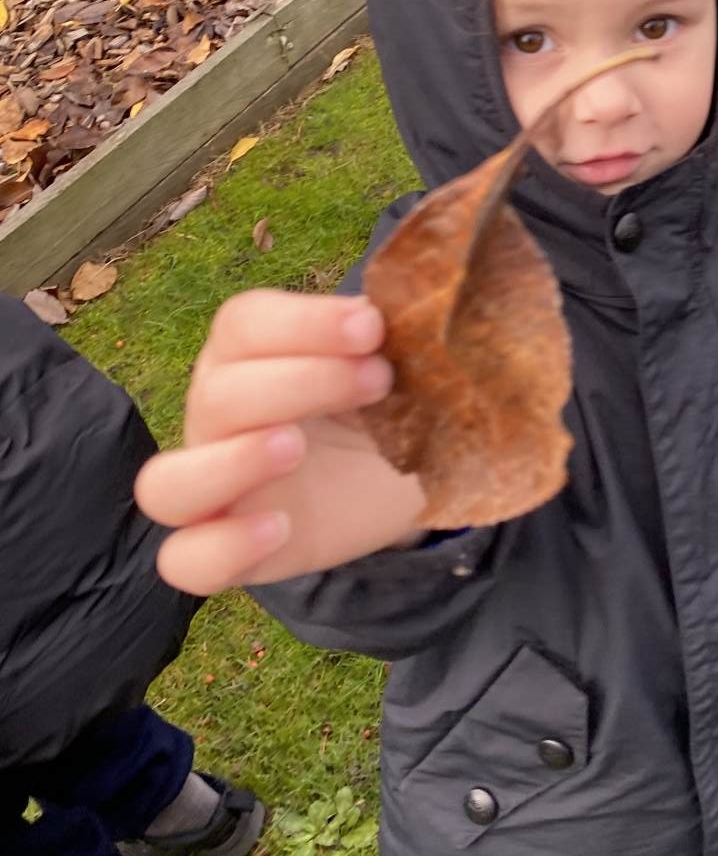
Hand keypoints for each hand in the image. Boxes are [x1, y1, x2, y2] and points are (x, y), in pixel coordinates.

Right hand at [135, 292, 426, 593]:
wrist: (396, 480)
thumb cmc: (382, 403)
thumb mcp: (398, 361)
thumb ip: (393, 329)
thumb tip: (412, 295)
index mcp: (247, 355)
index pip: (243, 324)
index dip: (304, 322)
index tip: (372, 327)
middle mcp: (215, 417)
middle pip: (217, 395)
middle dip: (302, 381)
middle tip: (379, 379)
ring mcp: (211, 490)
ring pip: (167, 483)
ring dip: (232, 461)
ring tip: (295, 446)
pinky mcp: (228, 551)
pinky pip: (186, 561)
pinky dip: (222, 547)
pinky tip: (280, 527)